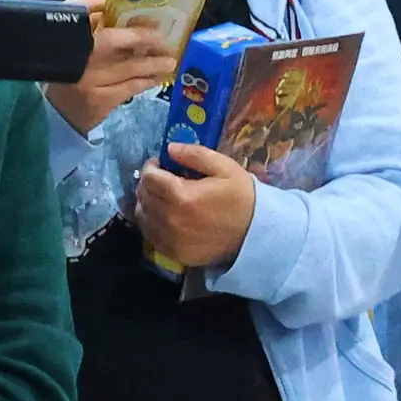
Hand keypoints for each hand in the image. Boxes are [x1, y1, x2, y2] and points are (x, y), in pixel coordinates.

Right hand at [46, 0, 174, 135]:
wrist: (58, 112)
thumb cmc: (72, 72)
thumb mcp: (75, 47)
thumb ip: (91, 24)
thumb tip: (119, 6)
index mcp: (65, 36)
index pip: (83, 11)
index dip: (113, 8)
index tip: (142, 13)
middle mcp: (74, 56)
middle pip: (111, 40)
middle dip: (141, 36)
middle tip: (162, 37)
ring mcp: (88, 79)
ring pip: (128, 66)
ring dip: (153, 62)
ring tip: (170, 60)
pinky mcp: (100, 99)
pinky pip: (132, 86)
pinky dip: (149, 80)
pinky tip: (160, 76)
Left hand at [135, 144, 258, 268]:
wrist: (258, 234)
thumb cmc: (243, 198)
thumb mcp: (226, 168)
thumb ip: (196, 154)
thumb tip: (170, 148)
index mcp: (181, 195)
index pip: (149, 177)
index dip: (151, 167)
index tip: (159, 165)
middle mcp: (170, 218)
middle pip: (143, 196)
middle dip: (149, 184)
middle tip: (161, 181)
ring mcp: (170, 238)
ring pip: (142, 215)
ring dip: (148, 204)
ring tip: (162, 199)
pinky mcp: (174, 252)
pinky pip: (151, 235)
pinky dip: (152, 223)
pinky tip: (166, 218)